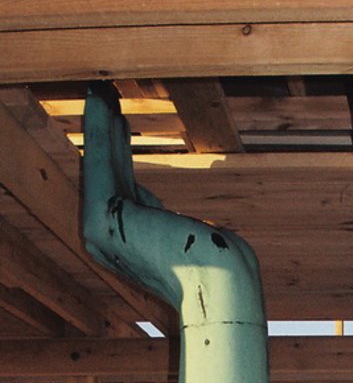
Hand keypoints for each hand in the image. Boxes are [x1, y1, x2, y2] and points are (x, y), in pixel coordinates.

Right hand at [82, 83, 262, 318]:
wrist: (224, 288)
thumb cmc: (221, 270)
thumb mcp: (189, 237)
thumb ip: (164, 222)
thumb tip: (152, 206)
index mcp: (130, 252)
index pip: (124, 195)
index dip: (121, 160)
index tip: (120, 129)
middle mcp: (108, 246)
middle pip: (110, 179)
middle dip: (109, 139)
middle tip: (109, 102)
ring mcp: (101, 234)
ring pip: (102, 167)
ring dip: (101, 125)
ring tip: (104, 93)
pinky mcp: (102, 217)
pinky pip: (99, 162)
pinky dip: (98, 128)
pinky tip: (99, 99)